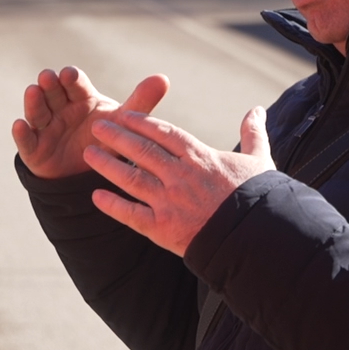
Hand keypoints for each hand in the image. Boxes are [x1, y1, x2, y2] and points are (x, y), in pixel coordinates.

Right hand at [13, 67, 169, 178]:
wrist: (92, 174)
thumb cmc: (108, 139)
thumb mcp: (124, 122)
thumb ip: (141, 102)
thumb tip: (163, 78)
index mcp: (81, 97)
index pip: (75, 84)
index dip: (71, 79)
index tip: (71, 74)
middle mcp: (60, 108)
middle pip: (53, 92)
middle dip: (50, 84)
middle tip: (48, 77)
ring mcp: (45, 127)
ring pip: (37, 111)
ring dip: (34, 101)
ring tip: (33, 92)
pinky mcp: (35, 149)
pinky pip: (26, 140)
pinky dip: (22, 133)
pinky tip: (19, 124)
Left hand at [85, 106, 273, 256]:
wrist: (257, 239)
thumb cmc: (260, 198)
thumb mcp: (259, 160)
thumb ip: (253, 134)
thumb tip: (257, 110)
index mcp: (201, 158)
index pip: (165, 134)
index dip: (142, 123)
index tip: (124, 114)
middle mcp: (181, 176)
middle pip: (142, 151)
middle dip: (117, 136)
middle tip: (97, 125)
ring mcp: (170, 202)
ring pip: (131, 178)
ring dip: (108, 165)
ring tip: (88, 153)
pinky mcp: (164, 229)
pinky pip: (132, 215)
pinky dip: (113, 205)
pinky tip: (95, 197)